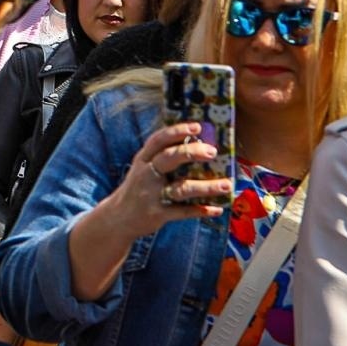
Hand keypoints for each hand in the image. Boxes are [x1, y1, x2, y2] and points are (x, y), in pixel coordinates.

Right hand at [109, 122, 228, 238]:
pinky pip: (183, 212)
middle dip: (191, 153)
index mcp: (143, 160)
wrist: (118, 218)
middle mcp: (146, 175)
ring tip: (227, 184)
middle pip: (169, 158)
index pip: (158, 140)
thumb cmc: (138, 188)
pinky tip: (217, 209)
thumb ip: (161, 157)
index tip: (197, 127)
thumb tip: (196, 144)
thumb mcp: (142, 169)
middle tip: (213, 152)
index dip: (177, 131)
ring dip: (206, 187)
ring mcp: (152, 195)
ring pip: (182, 188)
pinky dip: (201, 210)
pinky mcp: (158, 214)